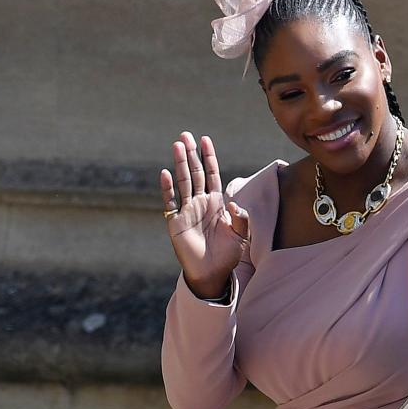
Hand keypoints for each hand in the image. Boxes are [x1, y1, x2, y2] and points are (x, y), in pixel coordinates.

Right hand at [160, 132, 249, 298]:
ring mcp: (187, 211)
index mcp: (216, 202)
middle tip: (186, 135)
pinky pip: (171, 201)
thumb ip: (242, 217)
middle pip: (195, 173)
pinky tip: (166, 173)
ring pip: (183, 182)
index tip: (205, 140)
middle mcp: (200, 202)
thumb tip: (234, 203)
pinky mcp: (176, 222)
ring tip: (177, 145)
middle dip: (192, 154)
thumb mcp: (241, 234)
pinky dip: (168, 188)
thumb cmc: (228, 254)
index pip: (211, 174)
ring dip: (181, 164)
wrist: (213, 273)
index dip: (209, 157)